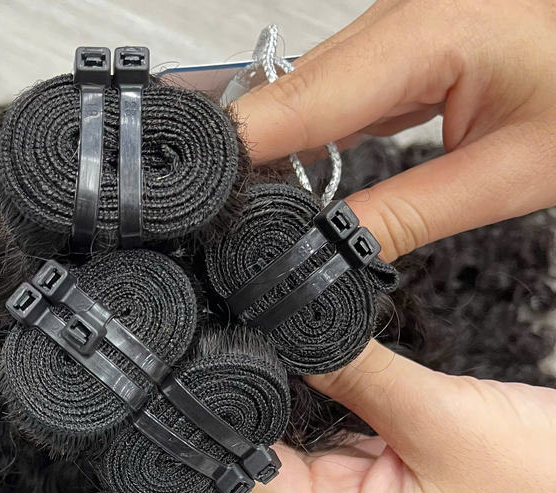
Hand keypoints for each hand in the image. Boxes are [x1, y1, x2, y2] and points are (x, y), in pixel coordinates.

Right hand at [231, 0, 555, 260]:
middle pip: (285, 92)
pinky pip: (331, 89)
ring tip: (249, 212)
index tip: (194, 204)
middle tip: (216, 226)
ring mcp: (398, 23)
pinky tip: (295, 179)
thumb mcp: (511, 173)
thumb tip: (328, 256)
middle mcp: (401, 12)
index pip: (298, 99)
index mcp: (429, 28)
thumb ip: (408, 215)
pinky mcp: (401, 41)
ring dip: (274, 151)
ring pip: (301, 91)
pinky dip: (307, 137)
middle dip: (245, 158)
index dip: (236, 153)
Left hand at [241, 340, 555, 492]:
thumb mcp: (438, 417)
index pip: (246, 479)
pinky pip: (339, 429)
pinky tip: (310, 354)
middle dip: (249, 400)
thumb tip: (292, 335)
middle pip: (265, 456)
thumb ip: (357, 374)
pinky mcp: (389, 472)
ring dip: (287, 393)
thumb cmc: (542, 485)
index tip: (194, 371)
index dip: (214, 426)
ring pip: (301, 438)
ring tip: (260, 335)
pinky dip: (326, 394)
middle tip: (224, 335)